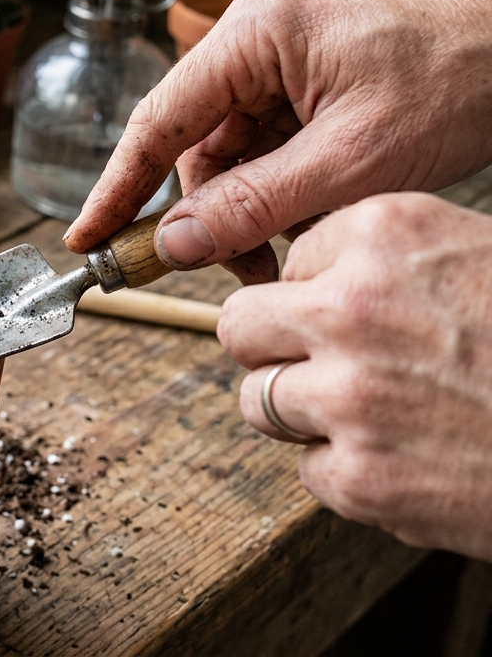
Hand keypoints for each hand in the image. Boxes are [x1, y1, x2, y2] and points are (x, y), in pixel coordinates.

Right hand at [64, 0, 491, 283]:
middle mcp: (254, 45)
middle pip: (195, 151)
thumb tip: (175, 244)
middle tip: (235, 274)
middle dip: (213, 219)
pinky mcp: (305, 89)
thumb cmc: (460, 77)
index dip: (116, 189)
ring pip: (232, 161)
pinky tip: (314, 221)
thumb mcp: (351, 161)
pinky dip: (283, 198)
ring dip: (254, 214)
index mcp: (253, 38)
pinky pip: (268, 155)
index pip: (158, 123)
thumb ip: (255, 205)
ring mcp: (281, 66)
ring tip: (296, 250)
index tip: (86, 240)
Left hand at [219, 193, 491, 560]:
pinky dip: (349, 472)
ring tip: (383, 415)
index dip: (319, 291)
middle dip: (277, 348)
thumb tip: (299, 283)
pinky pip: (307, 470)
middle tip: (330, 366)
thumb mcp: (477, 258)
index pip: (290, 260)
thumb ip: (385, 263)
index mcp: (386, 232)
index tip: (356, 313)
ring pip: (259, 401)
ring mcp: (349, 396)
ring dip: (305, 413)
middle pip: (241, 326)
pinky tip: (413, 459)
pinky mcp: (359, 476)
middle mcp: (353, 306)